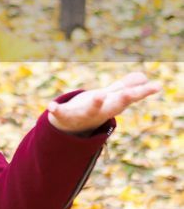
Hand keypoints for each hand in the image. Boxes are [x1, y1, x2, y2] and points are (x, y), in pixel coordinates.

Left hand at [46, 70, 160, 133]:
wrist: (69, 131)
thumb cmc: (92, 110)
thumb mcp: (109, 98)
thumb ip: (125, 86)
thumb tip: (143, 76)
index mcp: (110, 106)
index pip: (129, 98)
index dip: (143, 92)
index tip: (157, 86)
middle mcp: (99, 112)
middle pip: (114, 106)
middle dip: (122, 99)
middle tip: (131, 93)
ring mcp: (82, 115)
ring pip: (90, 111)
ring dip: (95, 104)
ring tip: (98, 94)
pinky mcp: (64, 116)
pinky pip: (60, 113)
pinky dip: (56, 110)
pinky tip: (51, 106)